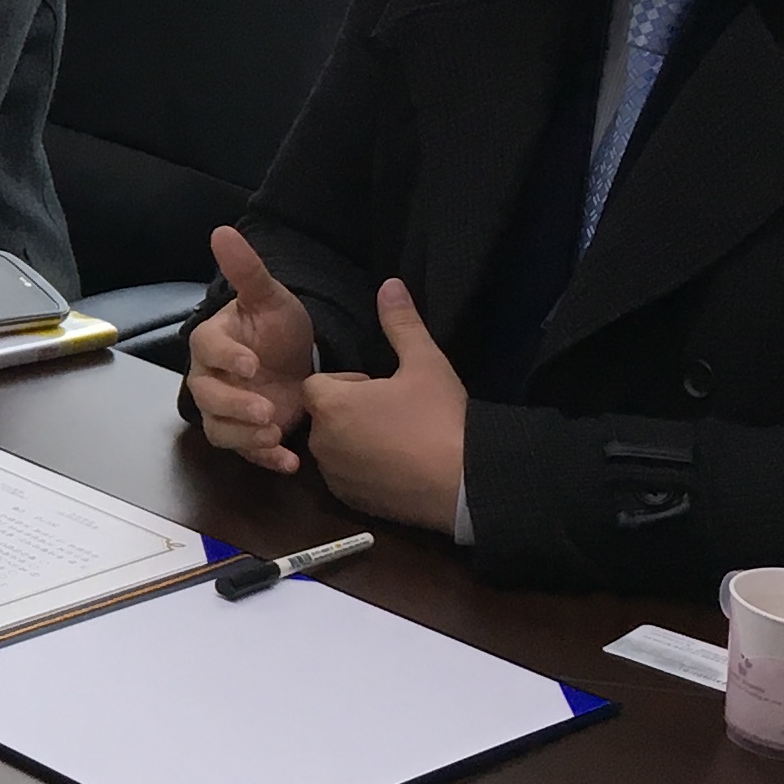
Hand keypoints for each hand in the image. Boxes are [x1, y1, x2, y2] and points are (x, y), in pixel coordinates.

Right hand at [185, 225, 317, 472]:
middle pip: (208, 396)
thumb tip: (223, 230)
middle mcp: (210, 378)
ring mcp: (224, 410)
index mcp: (212, 342)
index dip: (227, 358)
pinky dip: (266, 459)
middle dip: (236, 405)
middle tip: (267, 409)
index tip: (251, 364)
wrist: (296, 362)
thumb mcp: (270, 297)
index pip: (208, 349)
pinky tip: (289, 460)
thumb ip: (247, 270)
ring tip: (275, 434)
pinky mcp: (244, 435)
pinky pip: (245, 452)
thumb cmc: (277, 328)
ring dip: (245, 436)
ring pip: (220, 428)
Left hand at [300, 279, 470, 533]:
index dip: (349, 382)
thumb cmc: (440, 417)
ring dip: (356, 438)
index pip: (318, 383)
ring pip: (334, 446)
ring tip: (400, 436)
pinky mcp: (351, 501)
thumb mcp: (425, 362)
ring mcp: (334, 476)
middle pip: (324, 415)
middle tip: (395, 410)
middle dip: (351, 410)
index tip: (382, 386)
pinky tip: (401, 464)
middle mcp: (321, 442)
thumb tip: (389, 283)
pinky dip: (364, 468)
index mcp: (330, 405)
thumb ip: (401, 322)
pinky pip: (347, 476)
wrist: (465, 484)